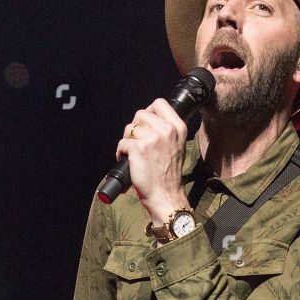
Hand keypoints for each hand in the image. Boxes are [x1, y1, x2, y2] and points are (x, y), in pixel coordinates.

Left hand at [114, 98, 190, 225]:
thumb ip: (168, 131)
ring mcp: (152, 138)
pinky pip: (122, 142)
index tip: (145, 124)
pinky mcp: (138, 148)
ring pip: (130, 128)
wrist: (166, 196)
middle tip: (137, 142)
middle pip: (140, 114)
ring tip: (133, 154)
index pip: (159, 103)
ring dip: (127, 140)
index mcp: (178, 128)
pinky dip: (121, 152)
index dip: (148, 112)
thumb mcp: (178, 147)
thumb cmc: (169, 175)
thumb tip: (149, 120)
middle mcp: (167, 130)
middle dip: (135, 127)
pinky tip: (127, 160)